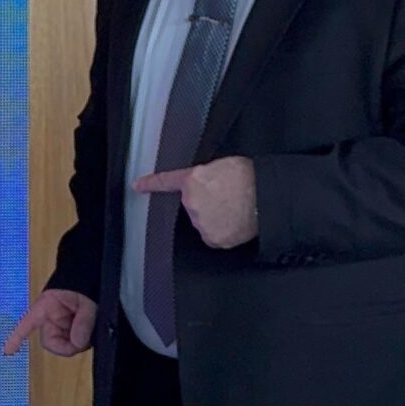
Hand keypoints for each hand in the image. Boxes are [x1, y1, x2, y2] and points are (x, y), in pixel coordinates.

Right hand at [3, 289, 97, 357]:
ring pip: (63, 346)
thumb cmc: (84, 284)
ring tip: (91, 332)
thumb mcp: (87, 302)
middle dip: (66, 346)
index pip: (28, 322)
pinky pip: (71, 344)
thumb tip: (77, 343)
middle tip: (83, 343)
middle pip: (51, 342)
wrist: (93, 281)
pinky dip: (81, 344)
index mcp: (46, 306)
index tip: (7, 351)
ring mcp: (60, 327)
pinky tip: (88, 339)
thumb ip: (83, 321)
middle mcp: (50, 319)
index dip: (17, 336)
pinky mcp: (69, 332)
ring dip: (77, 344)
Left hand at [134, 156, 257, 249]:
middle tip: (228, 198)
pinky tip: (236, 222)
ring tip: (236, 210)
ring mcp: (201, 223)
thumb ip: (205, 177)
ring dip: (216, 218)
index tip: (138, 186)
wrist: (266, 196)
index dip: (150, 184)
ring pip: (204, 223)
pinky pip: (215, 236)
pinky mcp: (214, 239)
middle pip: (193, 206)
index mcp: (193, 180)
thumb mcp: (221, 166)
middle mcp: (192, 203)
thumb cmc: (250, 177)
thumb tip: (206, 185)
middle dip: (206, 204)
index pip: (166, 182)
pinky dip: (224, 232)